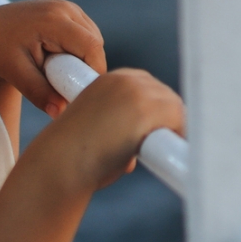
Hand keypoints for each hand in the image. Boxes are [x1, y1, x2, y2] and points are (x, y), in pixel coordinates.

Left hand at [0, 0, 104, 116]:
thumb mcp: (15, 73)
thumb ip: (40, 93)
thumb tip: (60, 113)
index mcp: (53, 20)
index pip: (92, 47)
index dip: (93, 72)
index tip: (79, 93)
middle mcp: (64, 8)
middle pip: (96, 43)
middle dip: (86, 67)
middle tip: (61, 83)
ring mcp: (67, 6)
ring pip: (94, 38)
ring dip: (83, 58)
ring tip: (55, 69)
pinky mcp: (68, 9)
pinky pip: (86, 33)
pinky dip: (79, 49)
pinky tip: (56, 57)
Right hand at [32, 68, 184, 191]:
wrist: (60, 163)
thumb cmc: (73, 157)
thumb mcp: (96, 129)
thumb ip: (118, 128)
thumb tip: (136, 150)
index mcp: (110, 80)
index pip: (148, 88)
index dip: (155, 112)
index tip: (157, 130)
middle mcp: (125, 79)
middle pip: (165, 95)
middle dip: (167, 120)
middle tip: (166, 144)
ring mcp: (137, 91)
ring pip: (175, 107)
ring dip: (173, 129)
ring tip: (168, 150)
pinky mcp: (148, 108)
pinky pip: (180, 119)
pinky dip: (180, 135)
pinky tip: (173, 150)